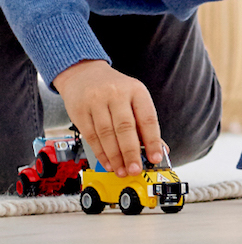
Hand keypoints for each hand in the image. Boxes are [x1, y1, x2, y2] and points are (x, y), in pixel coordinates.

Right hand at [53, 59, 163, 176]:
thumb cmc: (114, 89)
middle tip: (136, 169)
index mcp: (136, 90)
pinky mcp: (79, 111)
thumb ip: (145, 124)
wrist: (84, 73)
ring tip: (122, 170)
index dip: (153, 140)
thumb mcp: (134, 98)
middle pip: (125, 127)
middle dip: (131, 153)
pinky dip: (100, 153)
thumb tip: (159, 149)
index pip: (147, 118)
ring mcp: (96, 102)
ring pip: (107, 134)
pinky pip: (91, 136)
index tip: (156, 158)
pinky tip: (108, 163)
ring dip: (115, 157)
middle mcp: (116, 94)